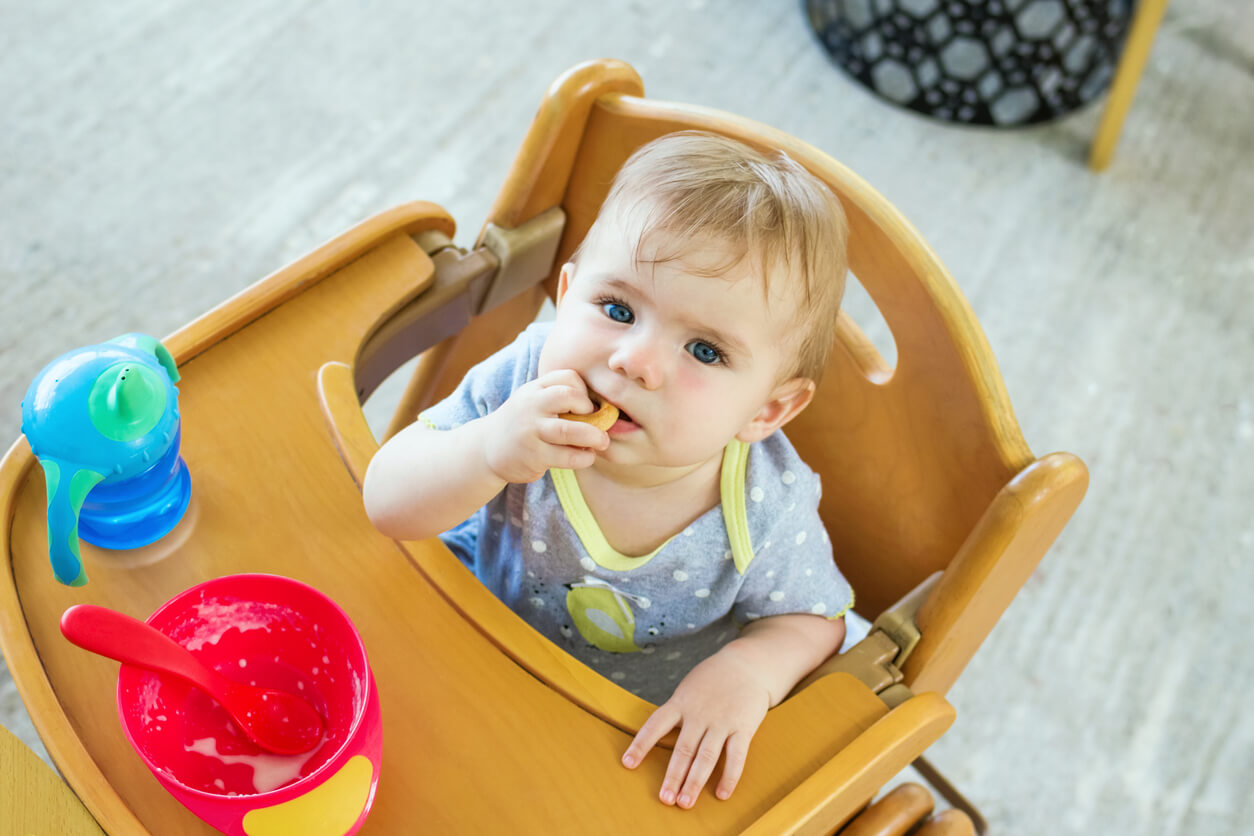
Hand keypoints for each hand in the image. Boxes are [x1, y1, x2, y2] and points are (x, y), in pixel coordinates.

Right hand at [481, 369, 609, 482]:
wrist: (487, 448)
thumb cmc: (521, 423)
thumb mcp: (533, 401)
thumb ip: (558, 398)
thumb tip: (602, 408)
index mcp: (534, 389)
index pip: (567, 377)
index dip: (584, 390)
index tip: (587, 406)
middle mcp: (531, 406)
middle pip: (568, 396)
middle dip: (589, 409)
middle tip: (600, 422)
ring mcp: (531, 431)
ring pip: (568, 430)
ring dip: (593, 436)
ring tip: (602, 442)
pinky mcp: (534, 456)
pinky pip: (566, 456)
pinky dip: (583, 457)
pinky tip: (586, 456)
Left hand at [621, 647, 770, 808]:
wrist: (747, 665)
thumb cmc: (712, 680)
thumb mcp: (687, 689)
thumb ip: (676, 712)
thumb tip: (658, 737)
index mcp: (681, 703)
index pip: (655, 725)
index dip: (641, 744)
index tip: (627, 763)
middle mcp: (699, 714)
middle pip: (683, 749)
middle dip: (673, 776)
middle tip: (665, 798)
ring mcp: (721, 721)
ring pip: (706, 756)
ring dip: (695, 781)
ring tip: (685, 802)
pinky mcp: (743, 727)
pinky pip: (736, 756)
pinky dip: (729, 777)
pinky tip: (721, 793)